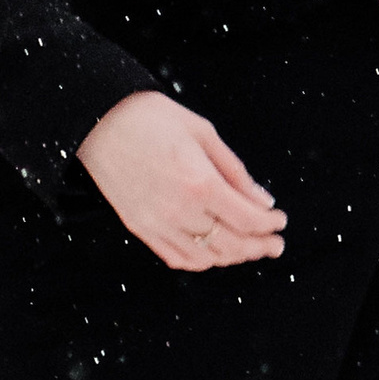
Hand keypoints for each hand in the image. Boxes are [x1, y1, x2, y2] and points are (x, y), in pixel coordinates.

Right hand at [75, 91, 286, 270]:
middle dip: (260, 246)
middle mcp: (180, 210)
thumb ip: (235, 171)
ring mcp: (158, 224)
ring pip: (207, 258)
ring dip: (234, 257)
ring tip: (250, 249)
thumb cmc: (151, 118)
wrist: (98, 121)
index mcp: (200, 183)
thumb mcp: (203, 133)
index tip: (281, 221)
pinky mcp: (140, 229)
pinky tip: (215, 253)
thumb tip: (262, 200)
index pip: (247, 219)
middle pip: (231, 244)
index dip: (270, 225)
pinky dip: (202, 261)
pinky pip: (178, 258)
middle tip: (276, 244)